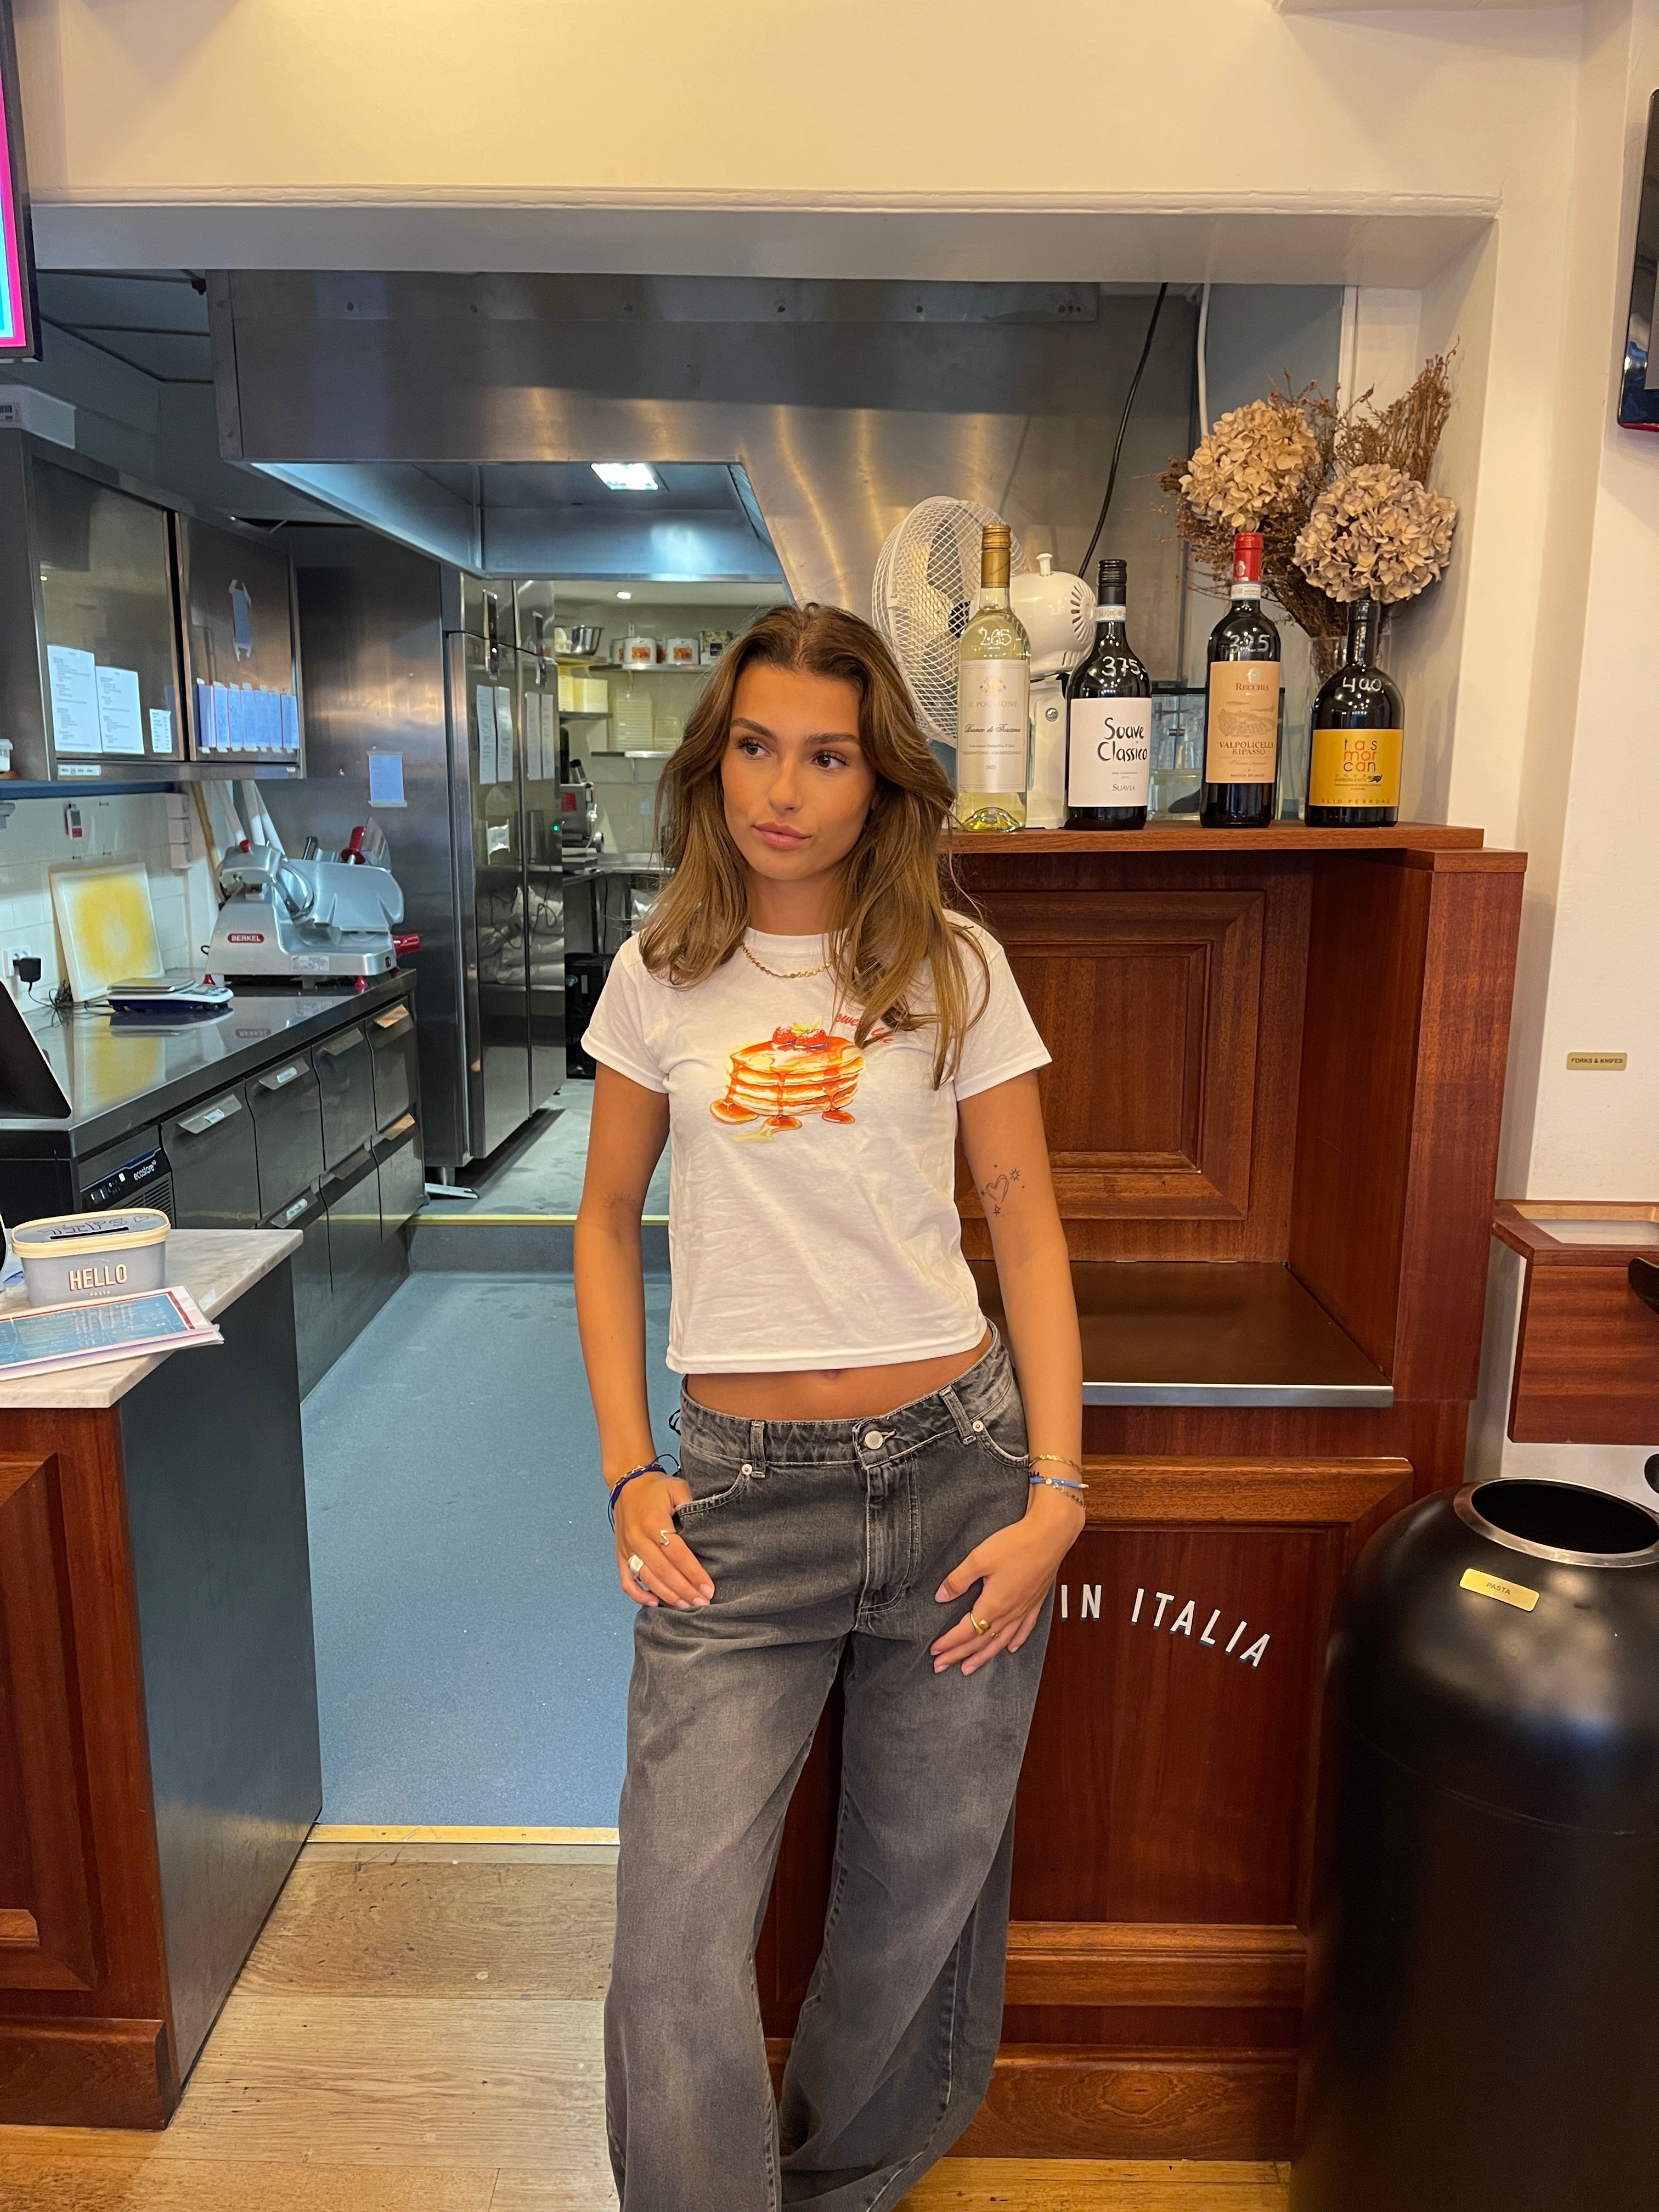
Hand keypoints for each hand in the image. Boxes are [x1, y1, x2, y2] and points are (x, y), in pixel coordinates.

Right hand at [614, 1473, 712, 1610]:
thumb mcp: (678, 1488)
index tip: (708, 1588)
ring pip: (647, 1579)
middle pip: (663, 1571)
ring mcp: (627, 1549)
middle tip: (702, 1602)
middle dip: (685, 1590)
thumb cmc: (657, 1488)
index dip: (694, 1573)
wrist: (627, 1484)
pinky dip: (638, 1595)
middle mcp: (638, 1538)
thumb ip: (693, 1504)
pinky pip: (626, 1581)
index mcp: (654, 1522)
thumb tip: (710, 1528)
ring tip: (687, 1606)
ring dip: (667, 1596)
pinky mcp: (620, 1555)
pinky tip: (654, 1603)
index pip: (677, 1554)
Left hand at [931, 1484, 1082, 1676]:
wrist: (1050, 1535)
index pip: (966, 1631)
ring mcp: (1024, 1609)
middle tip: (941, 1666)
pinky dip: (1016, 1641)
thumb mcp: (979, 1558)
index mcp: (994, 1604)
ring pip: (1001, 1641)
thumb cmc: (1016, 1544)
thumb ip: (958, 1580)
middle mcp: (1010, 1612)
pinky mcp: (1036, 1602)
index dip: (949, 1643)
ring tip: (969, 1668)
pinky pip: (1024, 1629)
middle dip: (959, 1655)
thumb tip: (941, 1596)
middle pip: (981, 1641)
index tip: (934, 1651)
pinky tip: (1011, 1648)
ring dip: (983, 1656)